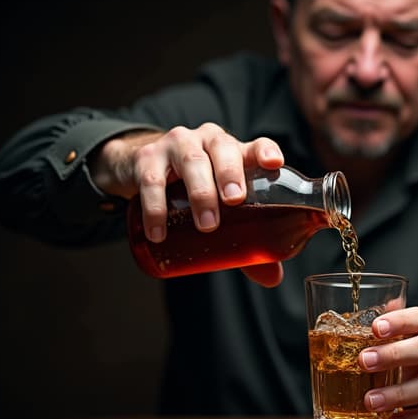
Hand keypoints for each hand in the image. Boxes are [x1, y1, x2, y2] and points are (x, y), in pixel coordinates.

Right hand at [89, 123, 284, 286]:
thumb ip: (248, 238)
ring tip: (206, 224)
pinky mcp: (147, 158)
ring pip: (191, 161)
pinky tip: (159, 232)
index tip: (274, 163)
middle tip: (234, 201)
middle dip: (230, 174)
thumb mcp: (223, 206)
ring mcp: (177, 145)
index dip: (265, 151)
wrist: (143, 169)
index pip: (255, 145)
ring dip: (200, 192)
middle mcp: (208, 140)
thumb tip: (272, 277)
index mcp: (235, 151)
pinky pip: (152, 181)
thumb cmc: (198, 186)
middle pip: (223, 149)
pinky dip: (155, 208)